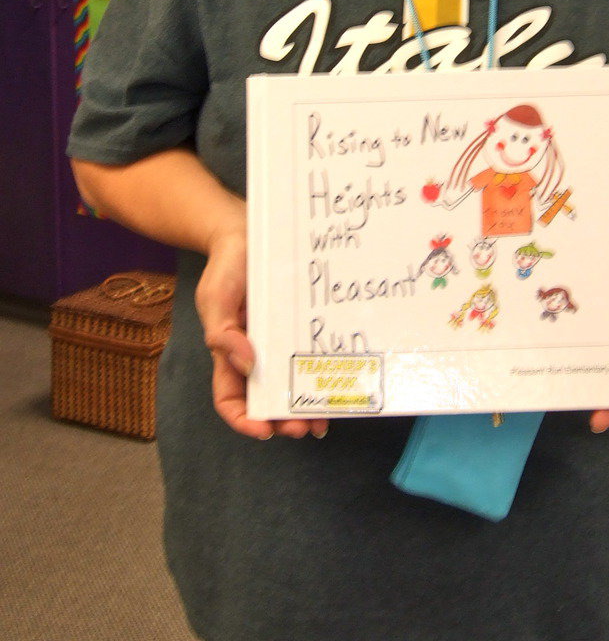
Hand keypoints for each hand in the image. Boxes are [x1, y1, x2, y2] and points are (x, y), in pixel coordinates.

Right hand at [196, 228, 327, 440]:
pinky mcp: (301, 325)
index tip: (264, 430)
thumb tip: (247, 364)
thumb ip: (222, 332)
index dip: (243, 420)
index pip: (230, 398)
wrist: (247, 233)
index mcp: (230, 352)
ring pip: (293, 383)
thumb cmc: (226, 268)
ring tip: (325, 418)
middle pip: (267, 399)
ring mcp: (280, 340)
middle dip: (284, 420)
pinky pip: (312, 352)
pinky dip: (322, 371)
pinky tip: (337, 381)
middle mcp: (257, 352)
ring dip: (307, 405)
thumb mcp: (214, 298)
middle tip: (305, 428)